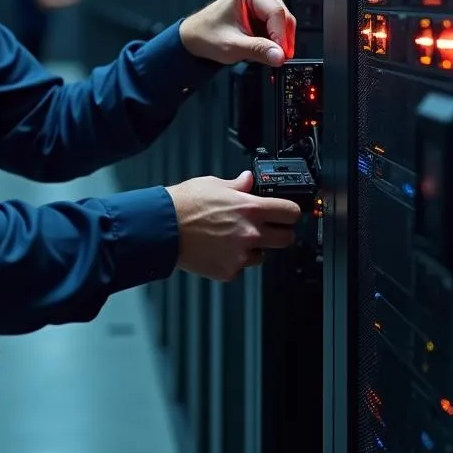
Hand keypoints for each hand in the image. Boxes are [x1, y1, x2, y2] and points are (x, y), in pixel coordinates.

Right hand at [165, 171, 301, 280]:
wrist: (162, 228)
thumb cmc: (183, 204)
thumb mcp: (213, 184)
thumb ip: (237, 185)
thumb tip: (248, 180)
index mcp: (251, 208)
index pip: (290, 212)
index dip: (290, 212)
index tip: (287, 213)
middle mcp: (250, 233)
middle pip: (286, 238)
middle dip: (279, 232)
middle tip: (267, 228)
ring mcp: (241, 255)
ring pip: (263, 255)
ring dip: (254, 248)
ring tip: (232, 239)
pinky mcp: (228, 271)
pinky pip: (240, 267)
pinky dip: (233, 261)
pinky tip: (218, 249)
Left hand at [179, 0, 295, 65]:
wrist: (196, 37)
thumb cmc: (207, 34)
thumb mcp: (232, 46)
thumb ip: (257, 50)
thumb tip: (279, 55)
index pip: (275, 12)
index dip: (280, 35)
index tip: (280, 54)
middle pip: (284, 16)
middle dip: (281, 40)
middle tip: (277, 58)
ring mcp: (262, 2)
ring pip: (284, 23)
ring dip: (278, 42)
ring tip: (263, 54)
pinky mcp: (263, 14)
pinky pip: (279, 28)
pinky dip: (274, 41)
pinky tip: (263, 49)